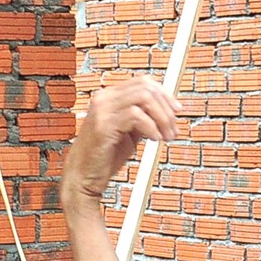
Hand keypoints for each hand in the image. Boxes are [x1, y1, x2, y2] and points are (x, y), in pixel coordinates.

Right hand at [64, 78, 179, 214]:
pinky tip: (154, 140)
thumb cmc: (103, 158)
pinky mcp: (103, 125)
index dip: (164, 94)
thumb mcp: (129, 133)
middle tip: (174, 128)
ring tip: (166, 136)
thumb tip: (166, 112)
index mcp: (109, 98)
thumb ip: (143, 119)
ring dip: (161, 118)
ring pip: (143, 98)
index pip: (143, 82)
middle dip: (166, 107)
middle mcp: (103, 99)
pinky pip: (136, 116)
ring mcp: (102, 110)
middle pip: (145, 87)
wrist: (83, 178)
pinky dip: (151, 127)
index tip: (177, 110)